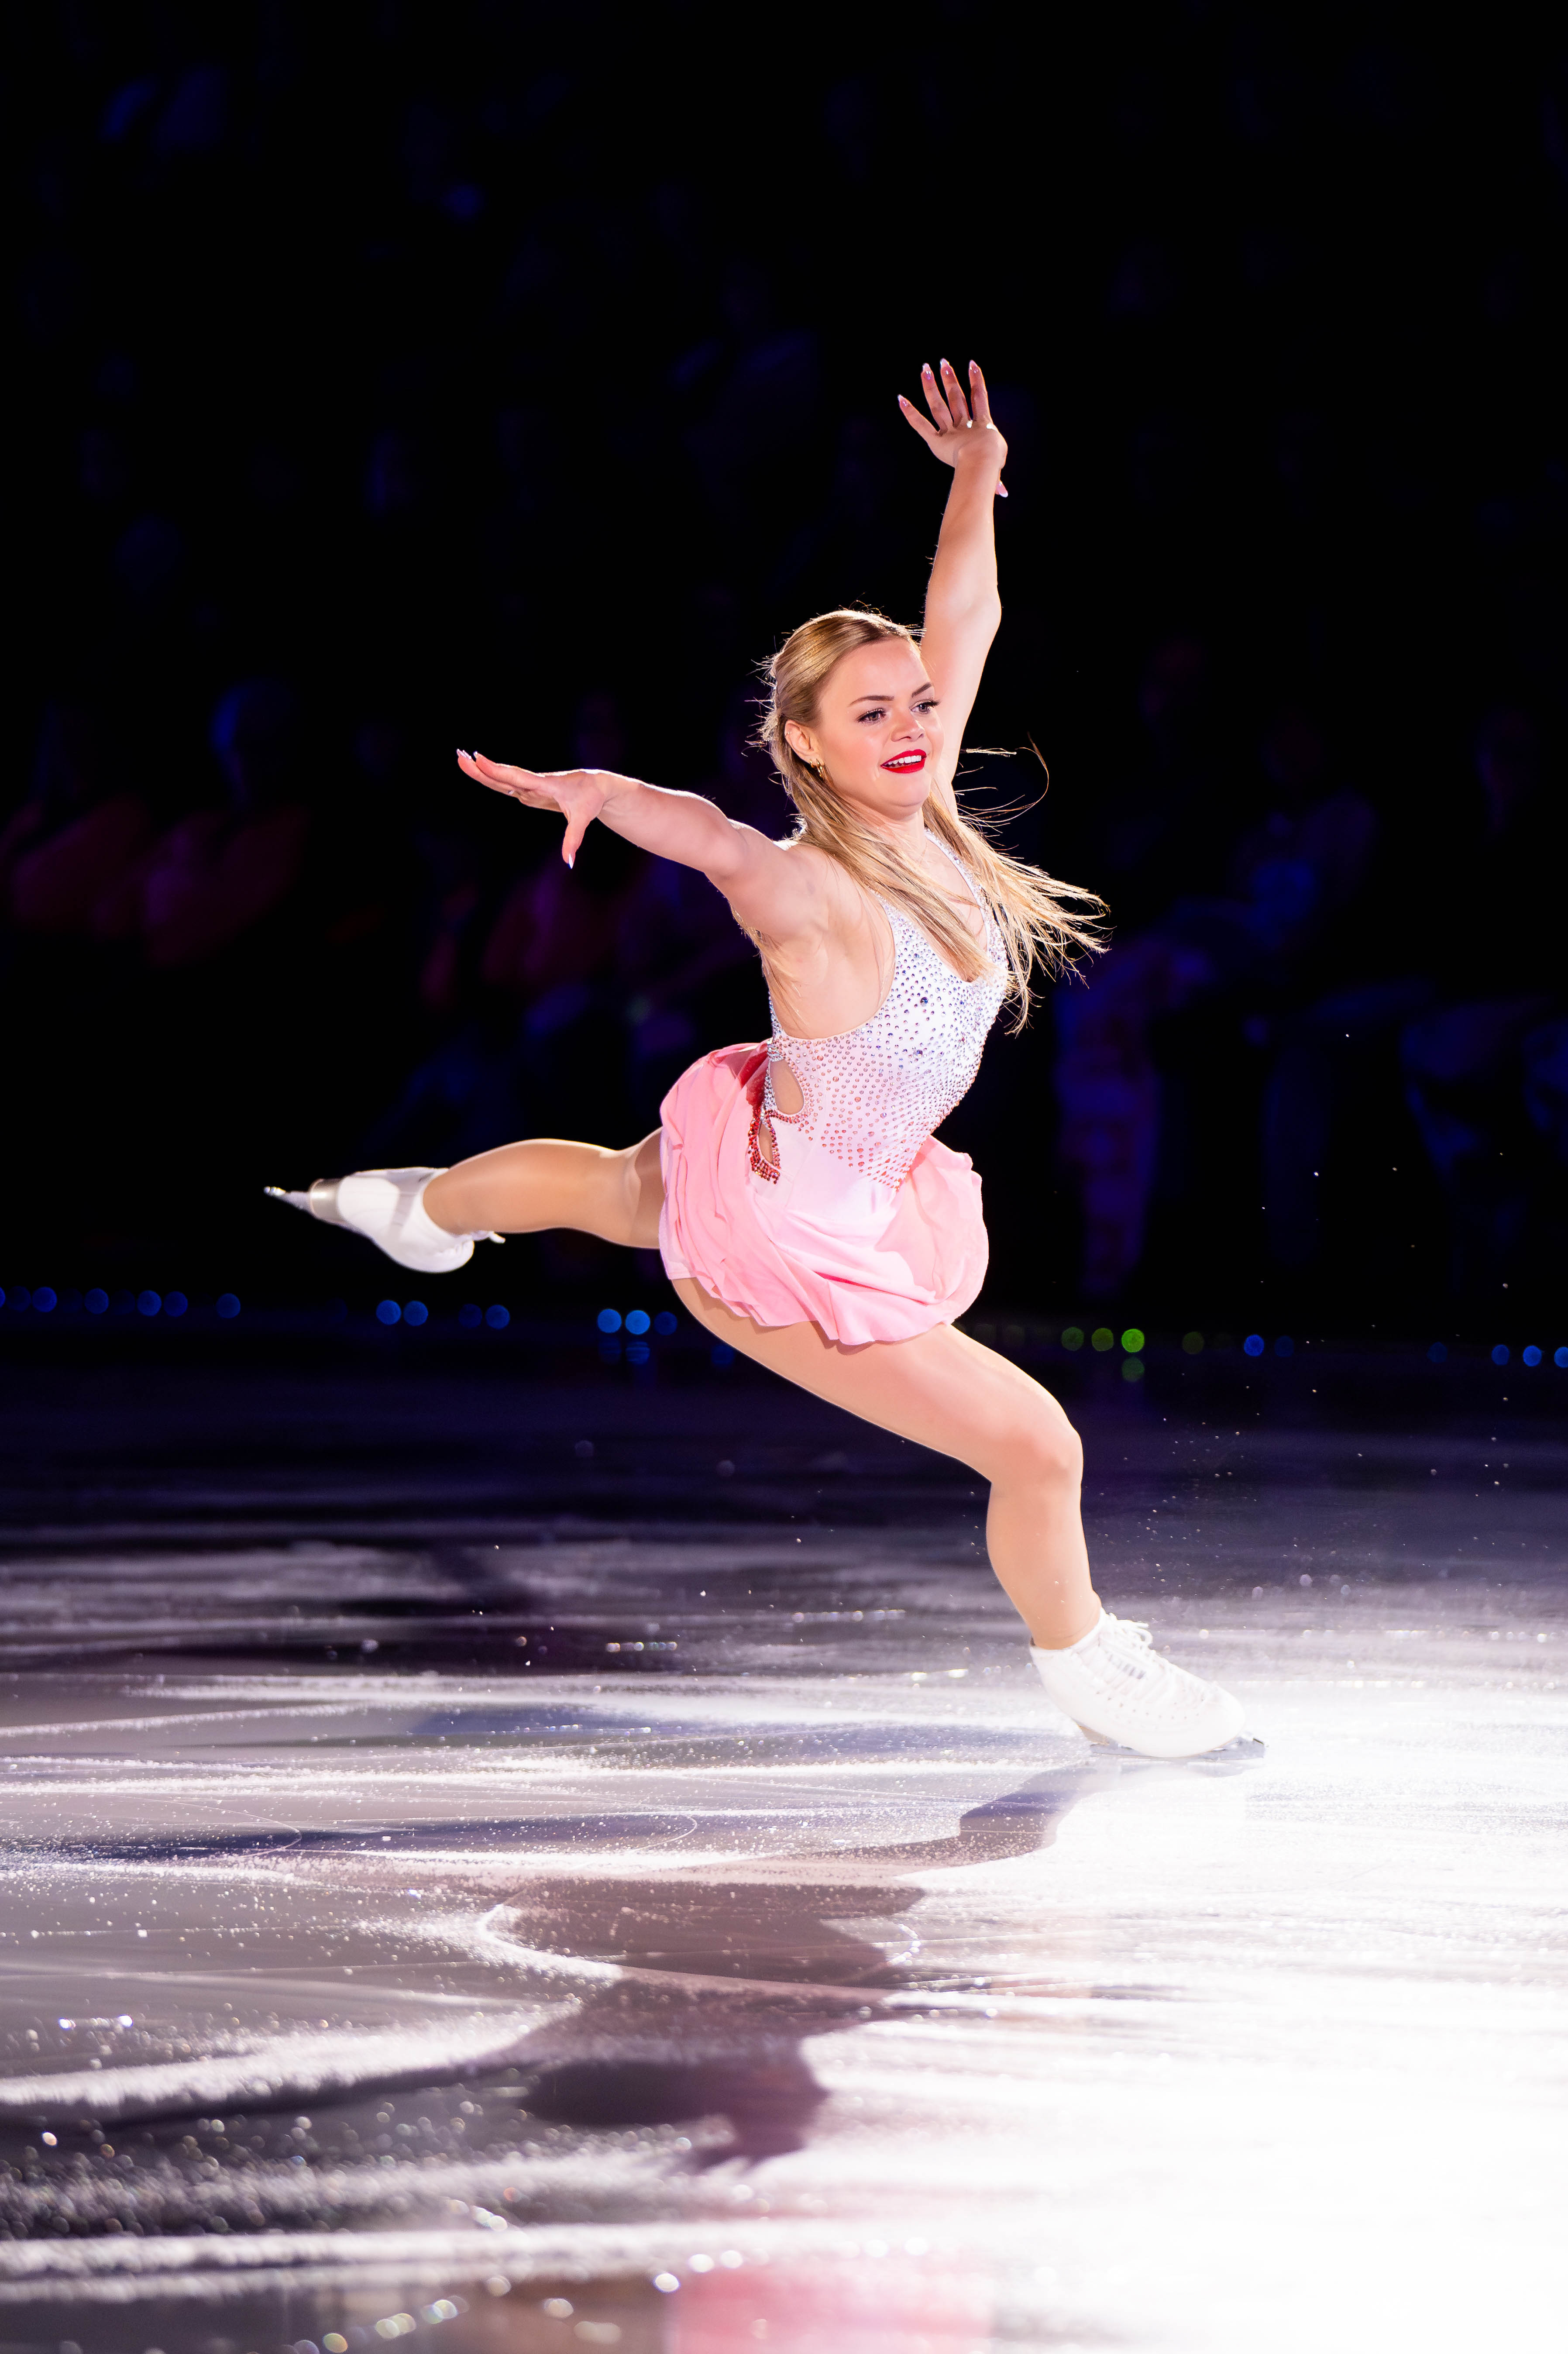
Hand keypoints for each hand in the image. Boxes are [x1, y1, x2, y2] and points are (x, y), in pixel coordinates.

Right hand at [456, 749, 614, 867]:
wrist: (596, 785)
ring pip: (503, 779)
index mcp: (545, 785)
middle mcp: (534, 784)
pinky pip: (507, 784)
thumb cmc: (590, 799)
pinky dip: (492, 778)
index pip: (518, 778)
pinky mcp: (530, 791)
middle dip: (481, 768)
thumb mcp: (583, 819)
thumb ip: (573, 840)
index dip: (498, 770)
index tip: (480, 759)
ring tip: (462, 759)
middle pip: (504, 776)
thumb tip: (568, 862)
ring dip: (482, 770)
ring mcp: (530, 787)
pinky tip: (479, 772)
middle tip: (459, 756)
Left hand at [897, 358, 1007, 495]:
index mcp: (982, 426)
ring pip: (938, 405)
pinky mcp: (935, 441)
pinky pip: (920, 425)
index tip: (972, 364)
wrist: (982, 462)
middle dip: (950, 379)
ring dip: (931, 387)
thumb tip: (1001, 492)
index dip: (976, 380)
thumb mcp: (995, 471)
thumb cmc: (992, 466)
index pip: (979, 398)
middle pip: (956, 397)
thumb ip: (995, 480)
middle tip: (943, 362)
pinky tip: (900, 399)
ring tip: (925, 368)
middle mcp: (964, 425)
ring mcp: (949, 431)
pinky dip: (909, 413)